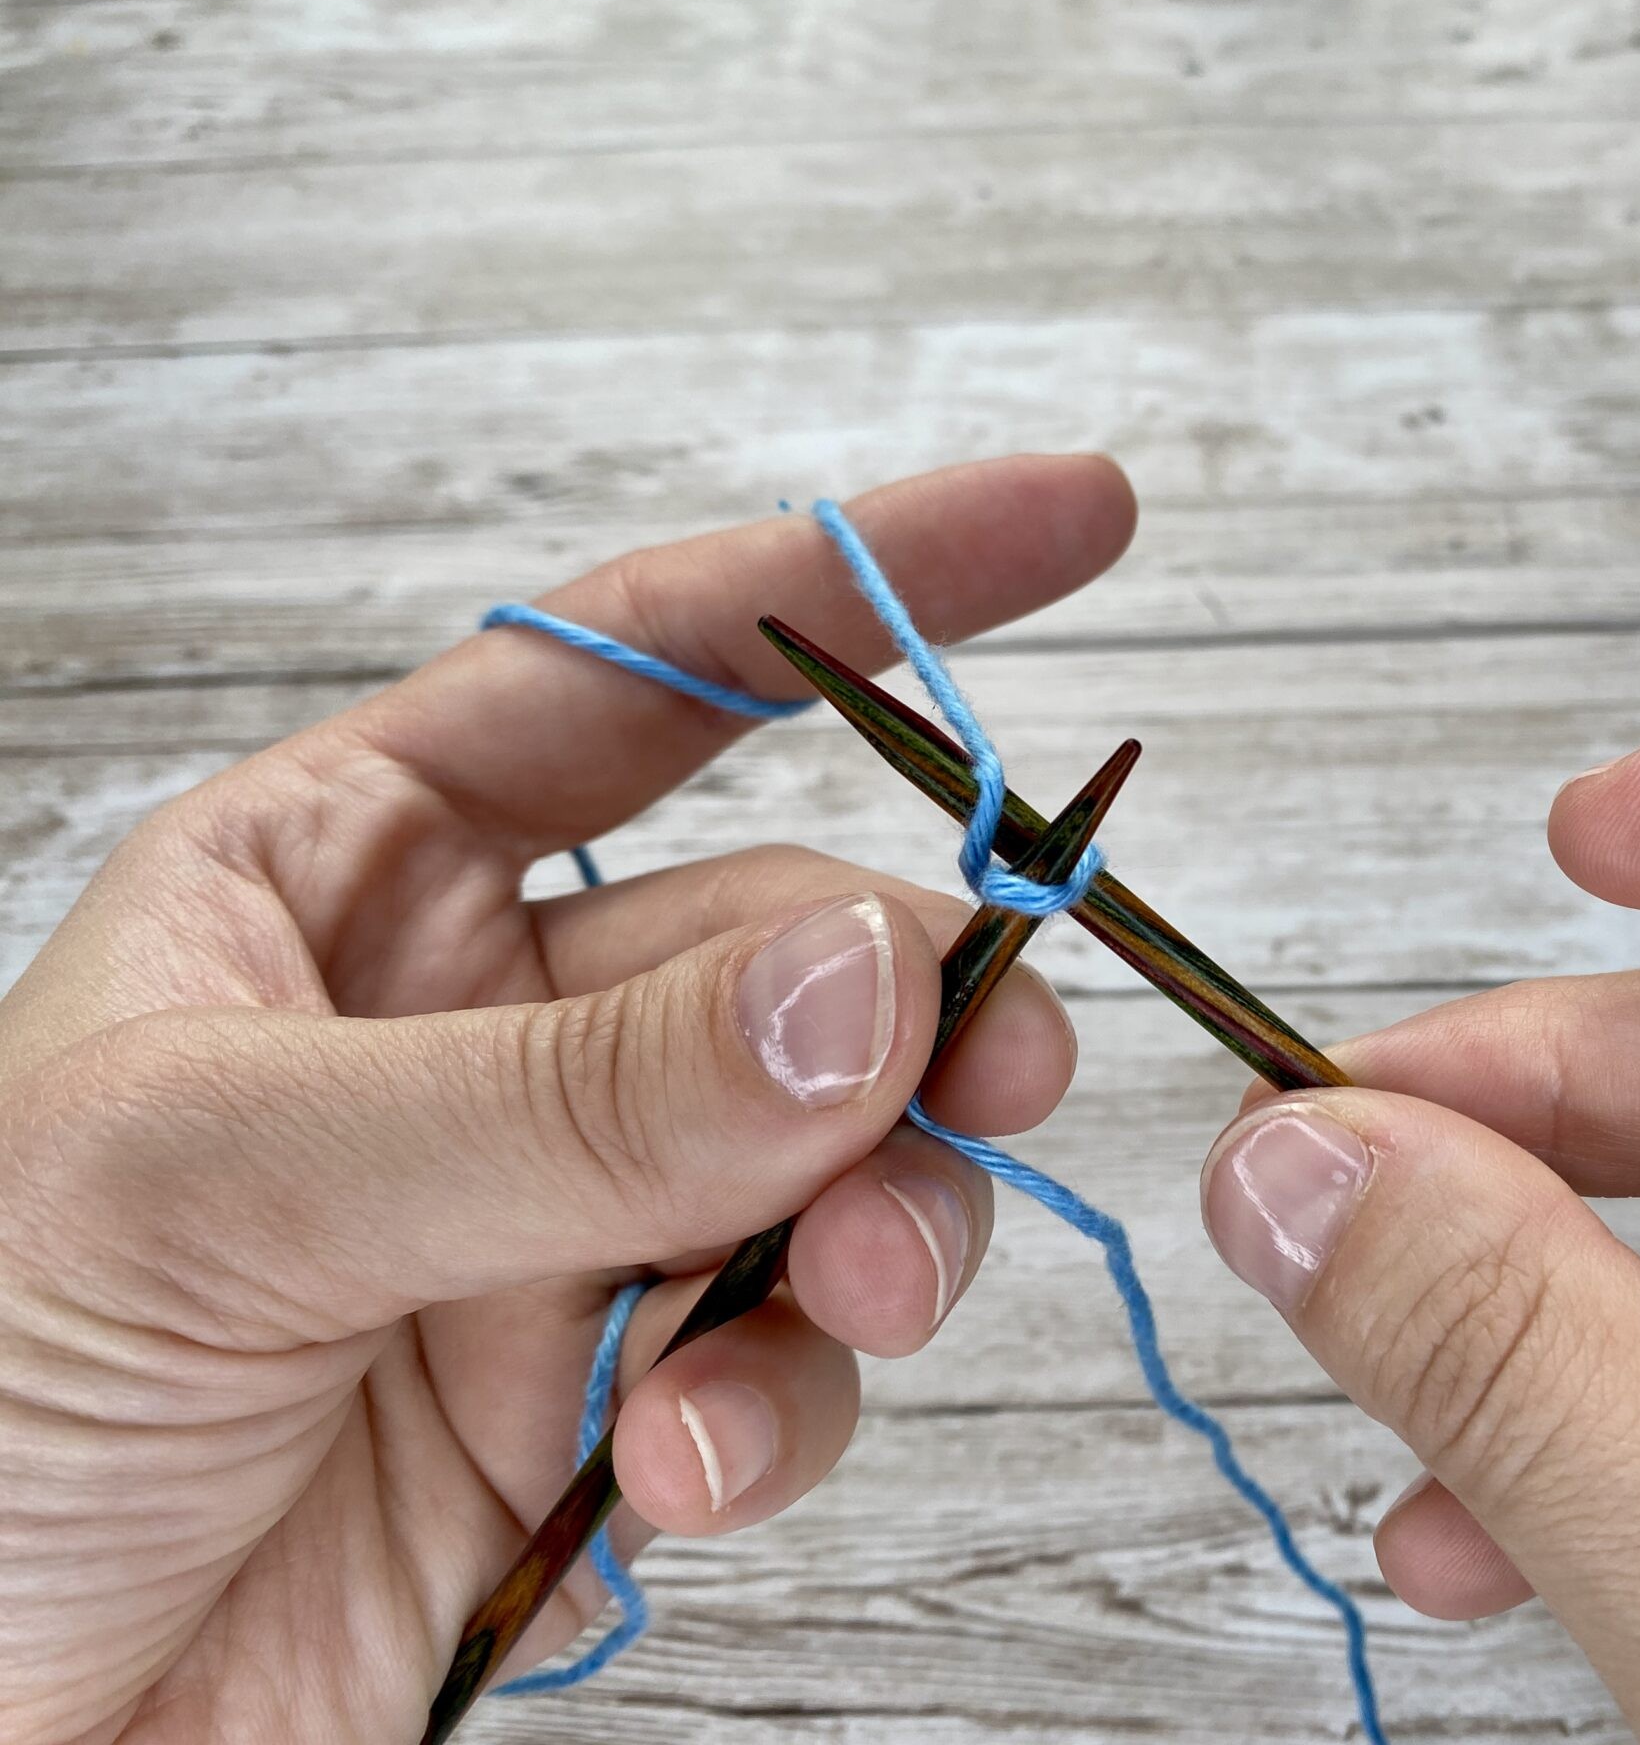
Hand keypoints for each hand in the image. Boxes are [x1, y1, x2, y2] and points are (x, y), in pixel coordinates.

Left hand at [0, 455, 1136, 1743]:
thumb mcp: (218, 1195)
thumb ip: (570, 1095)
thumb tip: (873, 982)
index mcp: (336, 884)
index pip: (631, 673)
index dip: (854, 590)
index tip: (1071, 524)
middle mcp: (470, 1031)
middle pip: (788, 937)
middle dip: (909, 1000)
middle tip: (994, 1061)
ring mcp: (551, 1220)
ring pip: (832, 1145)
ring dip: (882, 1212)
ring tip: (852, 1289)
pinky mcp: (606, 1409)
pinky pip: (783, 1357)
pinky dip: (781, 1404)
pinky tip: (679, 1466)